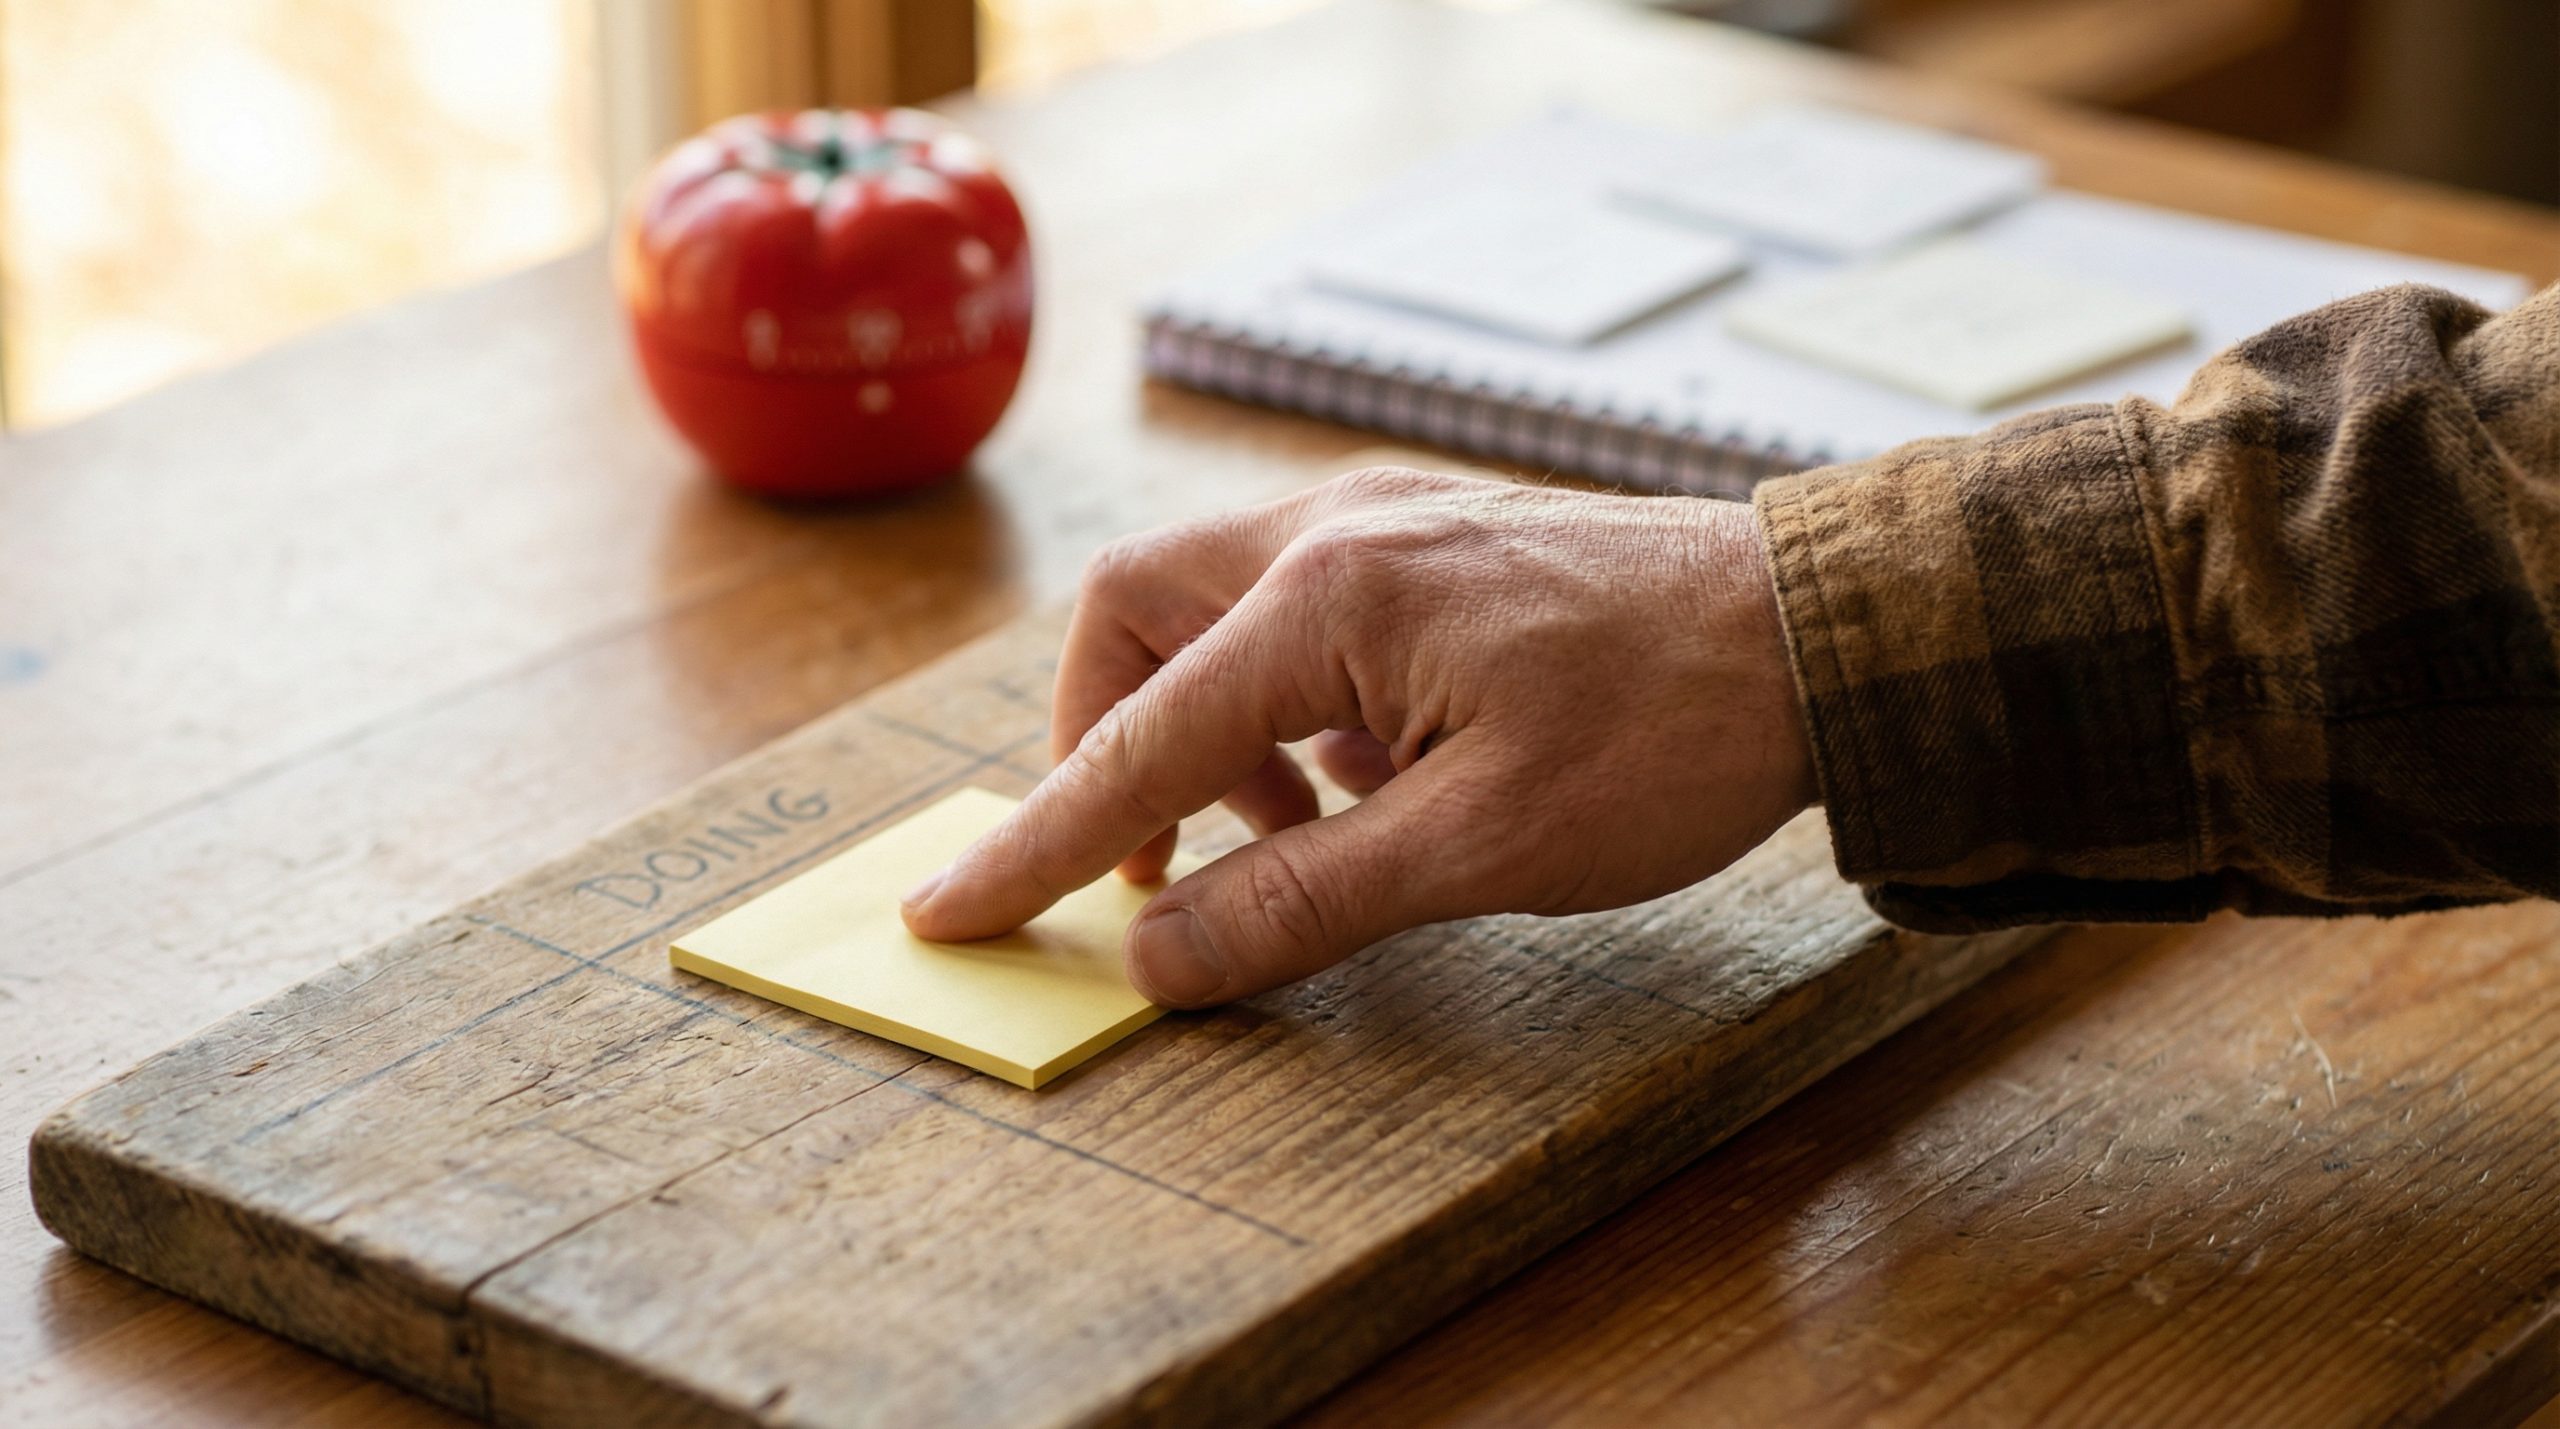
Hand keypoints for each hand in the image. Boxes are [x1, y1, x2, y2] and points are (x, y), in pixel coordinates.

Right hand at [901, 466, 1816, 1006]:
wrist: (1828, 630)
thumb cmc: (1672, 730)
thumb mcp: (1481, 847)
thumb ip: (1301, 901)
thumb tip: (1157, 960)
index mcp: (1328, 596)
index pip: (1134, 743)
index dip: (1034, 845)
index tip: (949, 916)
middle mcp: (1333, 529)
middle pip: (1133, 616)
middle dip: (1106, 740)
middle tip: (1151, 862)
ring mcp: (1384, 518)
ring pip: (1210, 606)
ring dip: (1208, 729)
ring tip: (1292, 836)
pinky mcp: (1430, 537)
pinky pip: (1295, 609)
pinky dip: (1286, 704)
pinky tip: (1369, 780)